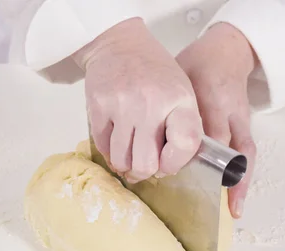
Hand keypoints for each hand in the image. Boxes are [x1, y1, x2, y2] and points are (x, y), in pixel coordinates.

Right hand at [72, 18, 202, 183]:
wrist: (119, 44)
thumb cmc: (154, 72)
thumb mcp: (181, 91)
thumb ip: (182, 126)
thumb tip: (168, 168)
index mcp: (179, 100)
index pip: (185, 145)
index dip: (175, 163)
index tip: (167, 163)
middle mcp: (151, 104)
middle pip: (146, 164)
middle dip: (144, 172)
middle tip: (143, 165)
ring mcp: (122, 106)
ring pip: (121, 161)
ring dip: (125, 165)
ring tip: (128, 155)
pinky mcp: (98, 107)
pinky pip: (103, 148)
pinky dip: (109, 152)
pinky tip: (116, 142)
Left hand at [175, 22, 257, 217]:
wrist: (226, 52)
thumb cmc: (196, 65)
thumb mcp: (177, 77)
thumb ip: (164, 105)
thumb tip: (138, 133)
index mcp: (212, 99)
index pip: (207, 133)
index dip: (192, 154)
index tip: (173, 171)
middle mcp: (230, 113)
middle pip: (230, 147)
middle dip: (221, 174)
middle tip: (208, 197)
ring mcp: (241, 121)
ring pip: (245, 154)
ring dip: (240, 182)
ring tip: (235, 209)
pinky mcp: (245, 127)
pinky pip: (247, 155)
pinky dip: (242, 177)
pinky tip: (236, 201)